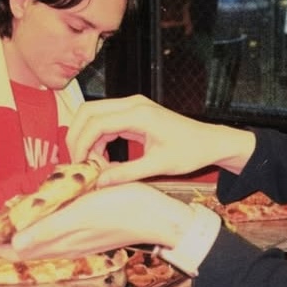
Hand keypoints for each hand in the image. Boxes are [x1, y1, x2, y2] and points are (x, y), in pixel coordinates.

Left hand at [12, 182, 195, 258]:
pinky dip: (37, 232)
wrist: (159, 216)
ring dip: (17, 239)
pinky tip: (36, 223)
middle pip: (24, 251)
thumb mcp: (81, 213)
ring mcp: (77, 242)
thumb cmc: (124, 209)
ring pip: (37, 245)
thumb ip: (48, 230)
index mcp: (61, 242)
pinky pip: (53, 238)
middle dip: (0, 244)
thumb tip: (15, 244)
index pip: (16, 252)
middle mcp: (66, 246)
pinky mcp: (87, 235)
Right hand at [65, 95, 255, 185]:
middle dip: (77, 136)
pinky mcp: (132, 113)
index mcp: (138, 114)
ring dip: (86, 137)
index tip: (79, 166)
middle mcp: (132, 104)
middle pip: (87, 111)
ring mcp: (131, 106)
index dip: (82, 144)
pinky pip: (104, 121)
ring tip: (92, 164)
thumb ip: (126, 173)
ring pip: (93, 114)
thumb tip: (98, 182)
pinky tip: (102, 158)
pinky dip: (97, 138)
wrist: (209, 142)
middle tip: (78, 163)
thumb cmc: (190, 152)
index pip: (96, 122)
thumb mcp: (158, 166)